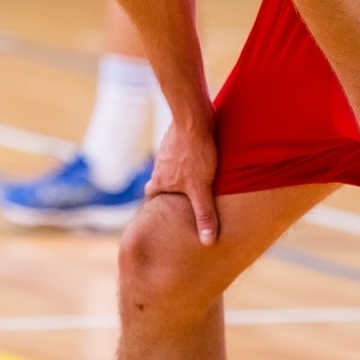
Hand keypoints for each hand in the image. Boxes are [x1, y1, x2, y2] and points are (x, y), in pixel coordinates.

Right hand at [147, 114, 219, 245]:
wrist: (193, 116)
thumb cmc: (196, 153)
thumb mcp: (202, 188)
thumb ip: (204, 214)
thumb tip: (208, 242)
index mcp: (160, 180)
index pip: (151, 195)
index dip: (155, 203)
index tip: (161, 211)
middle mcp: (160, 165)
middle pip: (160, 180)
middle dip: (168, 188)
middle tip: (180, 196)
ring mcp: (167, 149)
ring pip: (170, 165)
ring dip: (179, 171)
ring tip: (195, 178)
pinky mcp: (178, 136)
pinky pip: (180, 150)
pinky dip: (187, 155)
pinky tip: (201, 156)